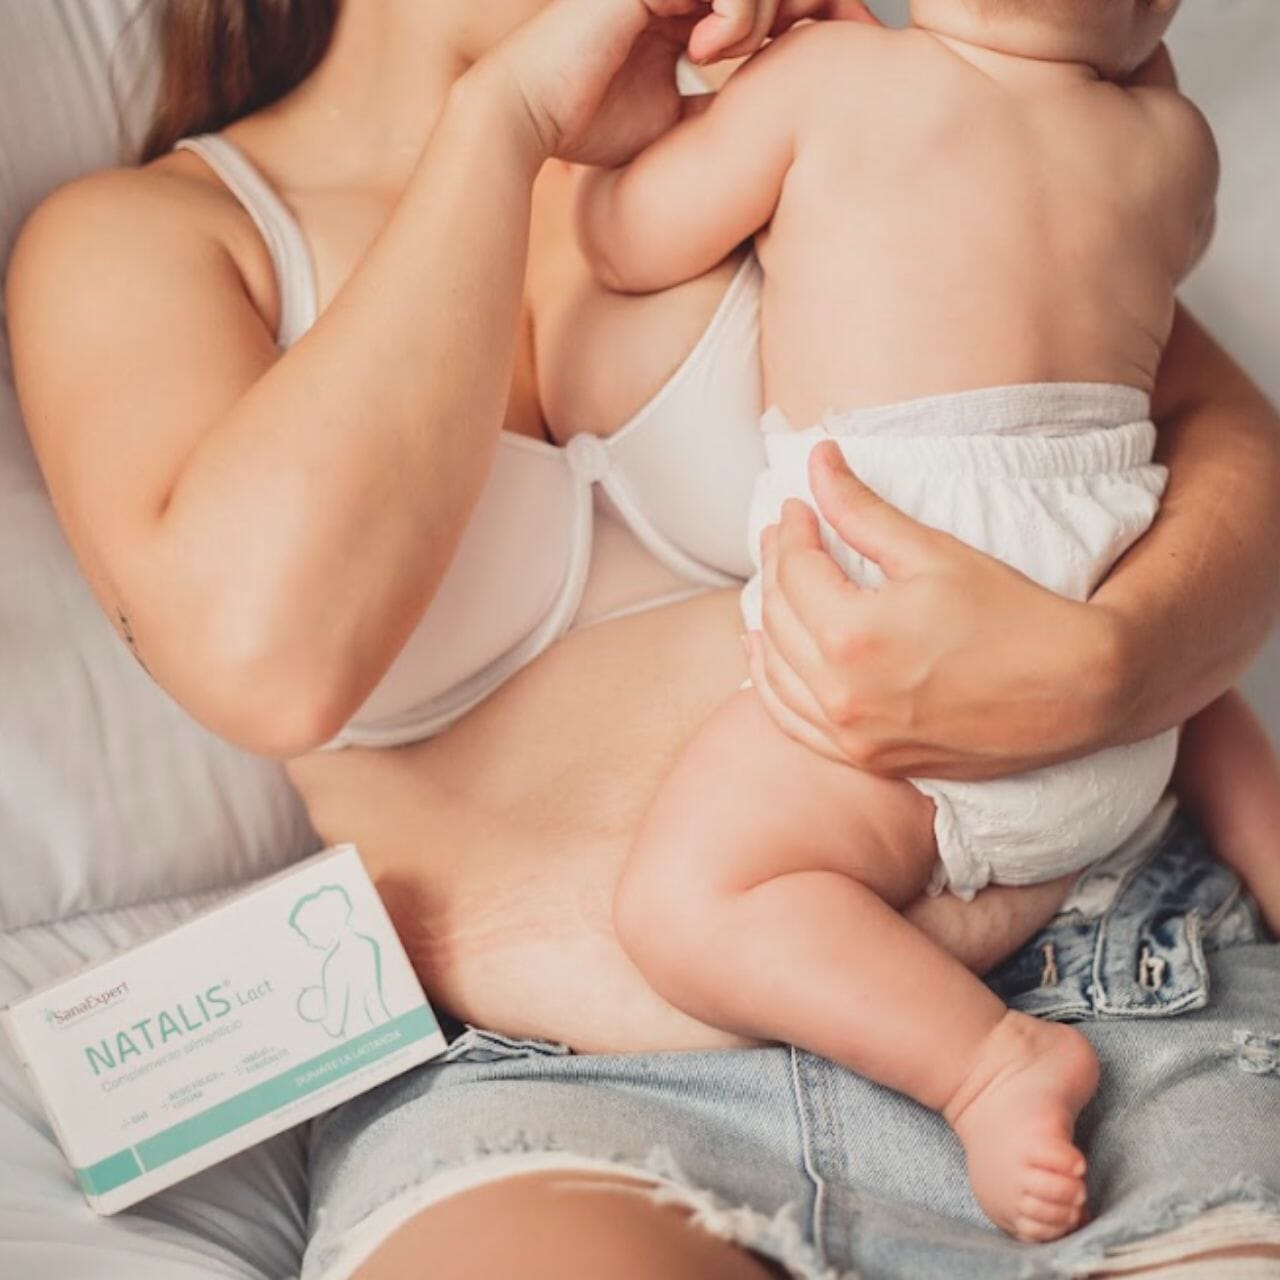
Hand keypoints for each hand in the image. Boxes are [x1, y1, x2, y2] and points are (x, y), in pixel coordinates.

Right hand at [488, 0, 878, 169]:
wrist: (529, 117)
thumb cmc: (589, 128)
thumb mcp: (677, 124)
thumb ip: (721, 110)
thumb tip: (770, 126)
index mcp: (684, 10)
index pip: (760, 0)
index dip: (792, 18)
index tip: (795, 56)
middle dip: (790, 6)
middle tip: (782, 46)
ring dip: (758, 13)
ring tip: (725, 57)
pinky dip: (735, 11)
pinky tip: (709, 51)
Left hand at [746, 443, 1128, 779]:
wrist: (1073, 690)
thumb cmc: (1011, 614)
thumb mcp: (932, 552)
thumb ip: (861, 510)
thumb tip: (817, 459)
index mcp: (853, 634)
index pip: (796, 570)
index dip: (792, 531)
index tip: (798, 506)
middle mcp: (841, 692)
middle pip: (779, 616)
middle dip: (776, 566)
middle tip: (783, 534)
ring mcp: (850, 733)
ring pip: (775, 670)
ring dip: (766, 621)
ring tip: (772, 584)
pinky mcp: (866, 757)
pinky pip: (793, 722)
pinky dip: (772, 684)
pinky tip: (766, 653)